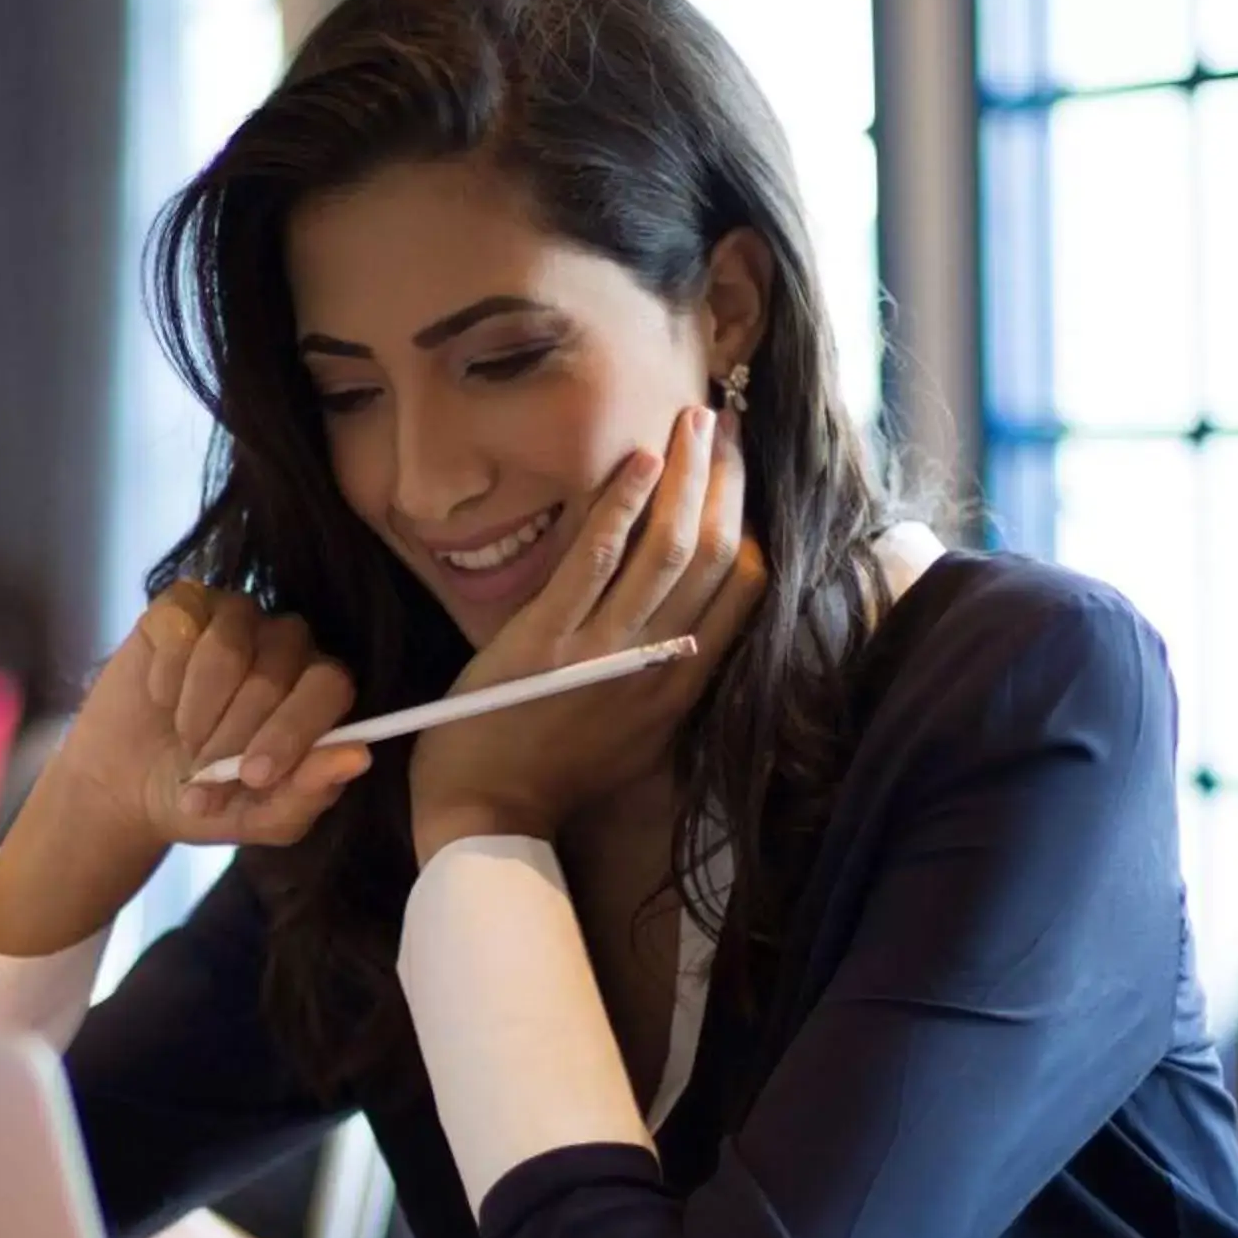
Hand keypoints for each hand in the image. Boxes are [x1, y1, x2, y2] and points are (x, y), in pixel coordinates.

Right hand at [63, 582, 371, 846]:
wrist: (125, 787)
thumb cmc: (208, 799)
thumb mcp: (259, 818)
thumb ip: (308, 792)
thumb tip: (359, 758)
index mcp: (318, 691)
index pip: (330, 687)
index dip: (294, 730)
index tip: (254, 775)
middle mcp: (286, 644)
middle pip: (277, 671)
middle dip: (235, 735)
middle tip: (204, 774)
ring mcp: (235, 617)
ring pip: (230, 647)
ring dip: (199, 709)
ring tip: (185, 738)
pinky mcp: (183, 604)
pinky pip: (182, 627)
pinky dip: (165, 678)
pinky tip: (160, 699)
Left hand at [408, 402, 765, 861]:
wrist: (486, 819)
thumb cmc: (551, 776)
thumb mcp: (632, 735)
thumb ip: (664, 679)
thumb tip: (688, 624)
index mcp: (682, 687)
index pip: (745, 588)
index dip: (751, 520)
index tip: (743, 472)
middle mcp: (657, 665)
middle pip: (718, 554)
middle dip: (728, 480)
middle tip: (728, 423)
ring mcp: (604, 653)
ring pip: (670, 546)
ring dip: (688, 473)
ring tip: (695, 418)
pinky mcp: (546, 642)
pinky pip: (596, 558)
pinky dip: (622, 502)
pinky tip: (639, 457)